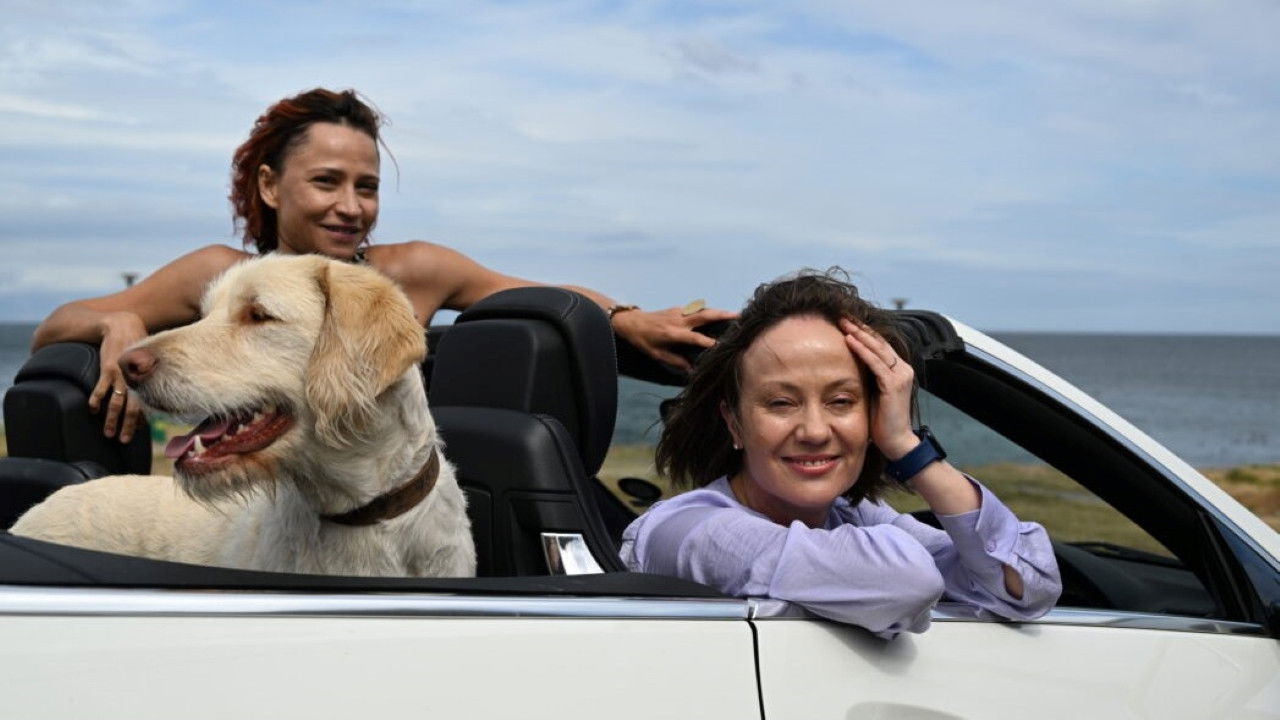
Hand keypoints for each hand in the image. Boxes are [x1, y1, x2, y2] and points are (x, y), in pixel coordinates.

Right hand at [88, 311, 147, 442]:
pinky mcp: (108, 368)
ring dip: (111, 420)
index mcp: (147, 380)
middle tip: (123, 441)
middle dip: (128, 427)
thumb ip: (148, 376)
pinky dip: (96, 400)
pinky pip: (100, 388)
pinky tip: (92, 409)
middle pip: (132, 409)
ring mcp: (121, 375)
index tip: (138, 433)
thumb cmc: (136, 344)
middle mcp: (136, 380)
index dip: (141, 420)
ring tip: (108, 433)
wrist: (122, 325)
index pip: (146, 405)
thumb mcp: (146, 360)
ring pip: (116, 403)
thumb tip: (151, 390)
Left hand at [610, 304, 737, 371]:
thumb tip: (692, 369)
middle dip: (722, 315)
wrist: (631, 322)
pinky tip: (717, 315)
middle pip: (704, 315)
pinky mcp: (678, 309)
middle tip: (739, 316)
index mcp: (673, 334)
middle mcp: (678, 320)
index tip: (724, 346)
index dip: (710, 343)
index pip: (696, 338)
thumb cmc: (643, 340)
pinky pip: (696, 309)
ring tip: (734, 314)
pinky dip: (708, 311)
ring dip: (718, 311)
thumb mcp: (657, 355)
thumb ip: (675, 361)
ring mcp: (679, 312)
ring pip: (702, 310)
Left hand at [840, 318, 917, 459]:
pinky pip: (875, 363)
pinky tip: (849, 340)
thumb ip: (867, 377)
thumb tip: (847, 366)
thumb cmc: (882, 420)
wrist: (896, 441)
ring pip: (877, 348)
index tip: (847, 321)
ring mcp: (900, 376)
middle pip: (879, 341)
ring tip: (843, 323)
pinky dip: (862, 350)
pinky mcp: (893, 385)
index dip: (864, 331)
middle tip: (842, 315)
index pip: (880, 344)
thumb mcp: (873, 392)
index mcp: (898, 370)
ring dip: (859, 333)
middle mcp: (902, 369)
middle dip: (860, 327)